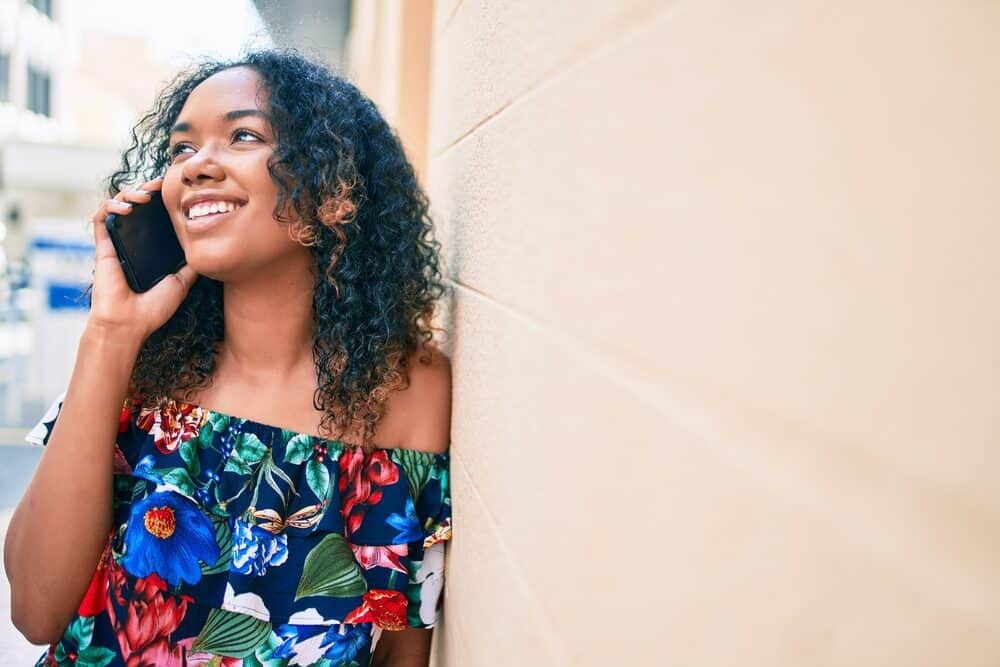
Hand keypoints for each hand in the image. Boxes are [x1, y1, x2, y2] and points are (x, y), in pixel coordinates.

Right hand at [87, 177, 198, 342]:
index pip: (156, 215)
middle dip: (148, 188)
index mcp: (152, 247)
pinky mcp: (102, 246)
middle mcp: (134, 242)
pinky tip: (126, 207)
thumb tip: (209, 247)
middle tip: (161, 182)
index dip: (164, 199)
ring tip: (145, 194)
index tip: (178, 188)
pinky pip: (101, 218)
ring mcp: (118, 242)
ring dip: (130, 192)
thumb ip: (191, 264)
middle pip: (138, 204)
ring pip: (118, 205)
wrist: (130, 322)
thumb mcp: (182, 281)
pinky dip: (110, 205)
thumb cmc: (154, 307)